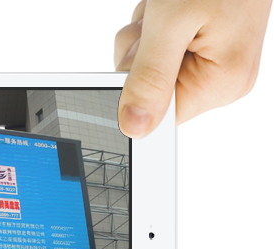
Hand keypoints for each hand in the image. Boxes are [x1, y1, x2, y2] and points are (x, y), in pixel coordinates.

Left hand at [114, 0, 271, 137]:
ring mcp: (215, 62)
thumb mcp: (171, 23)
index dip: (137, 88)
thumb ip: (150, 78)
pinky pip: (161, 49)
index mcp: (222, 83)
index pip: (161, 115)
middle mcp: (223, 79)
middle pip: (153, 89)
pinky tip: (168, 8)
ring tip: (166, 10)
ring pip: (151, 67)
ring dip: (146, 36)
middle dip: (142, 54)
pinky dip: (154, 27)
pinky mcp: (204, 45)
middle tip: (155, 24)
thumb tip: (135, 126)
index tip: (138, 57)